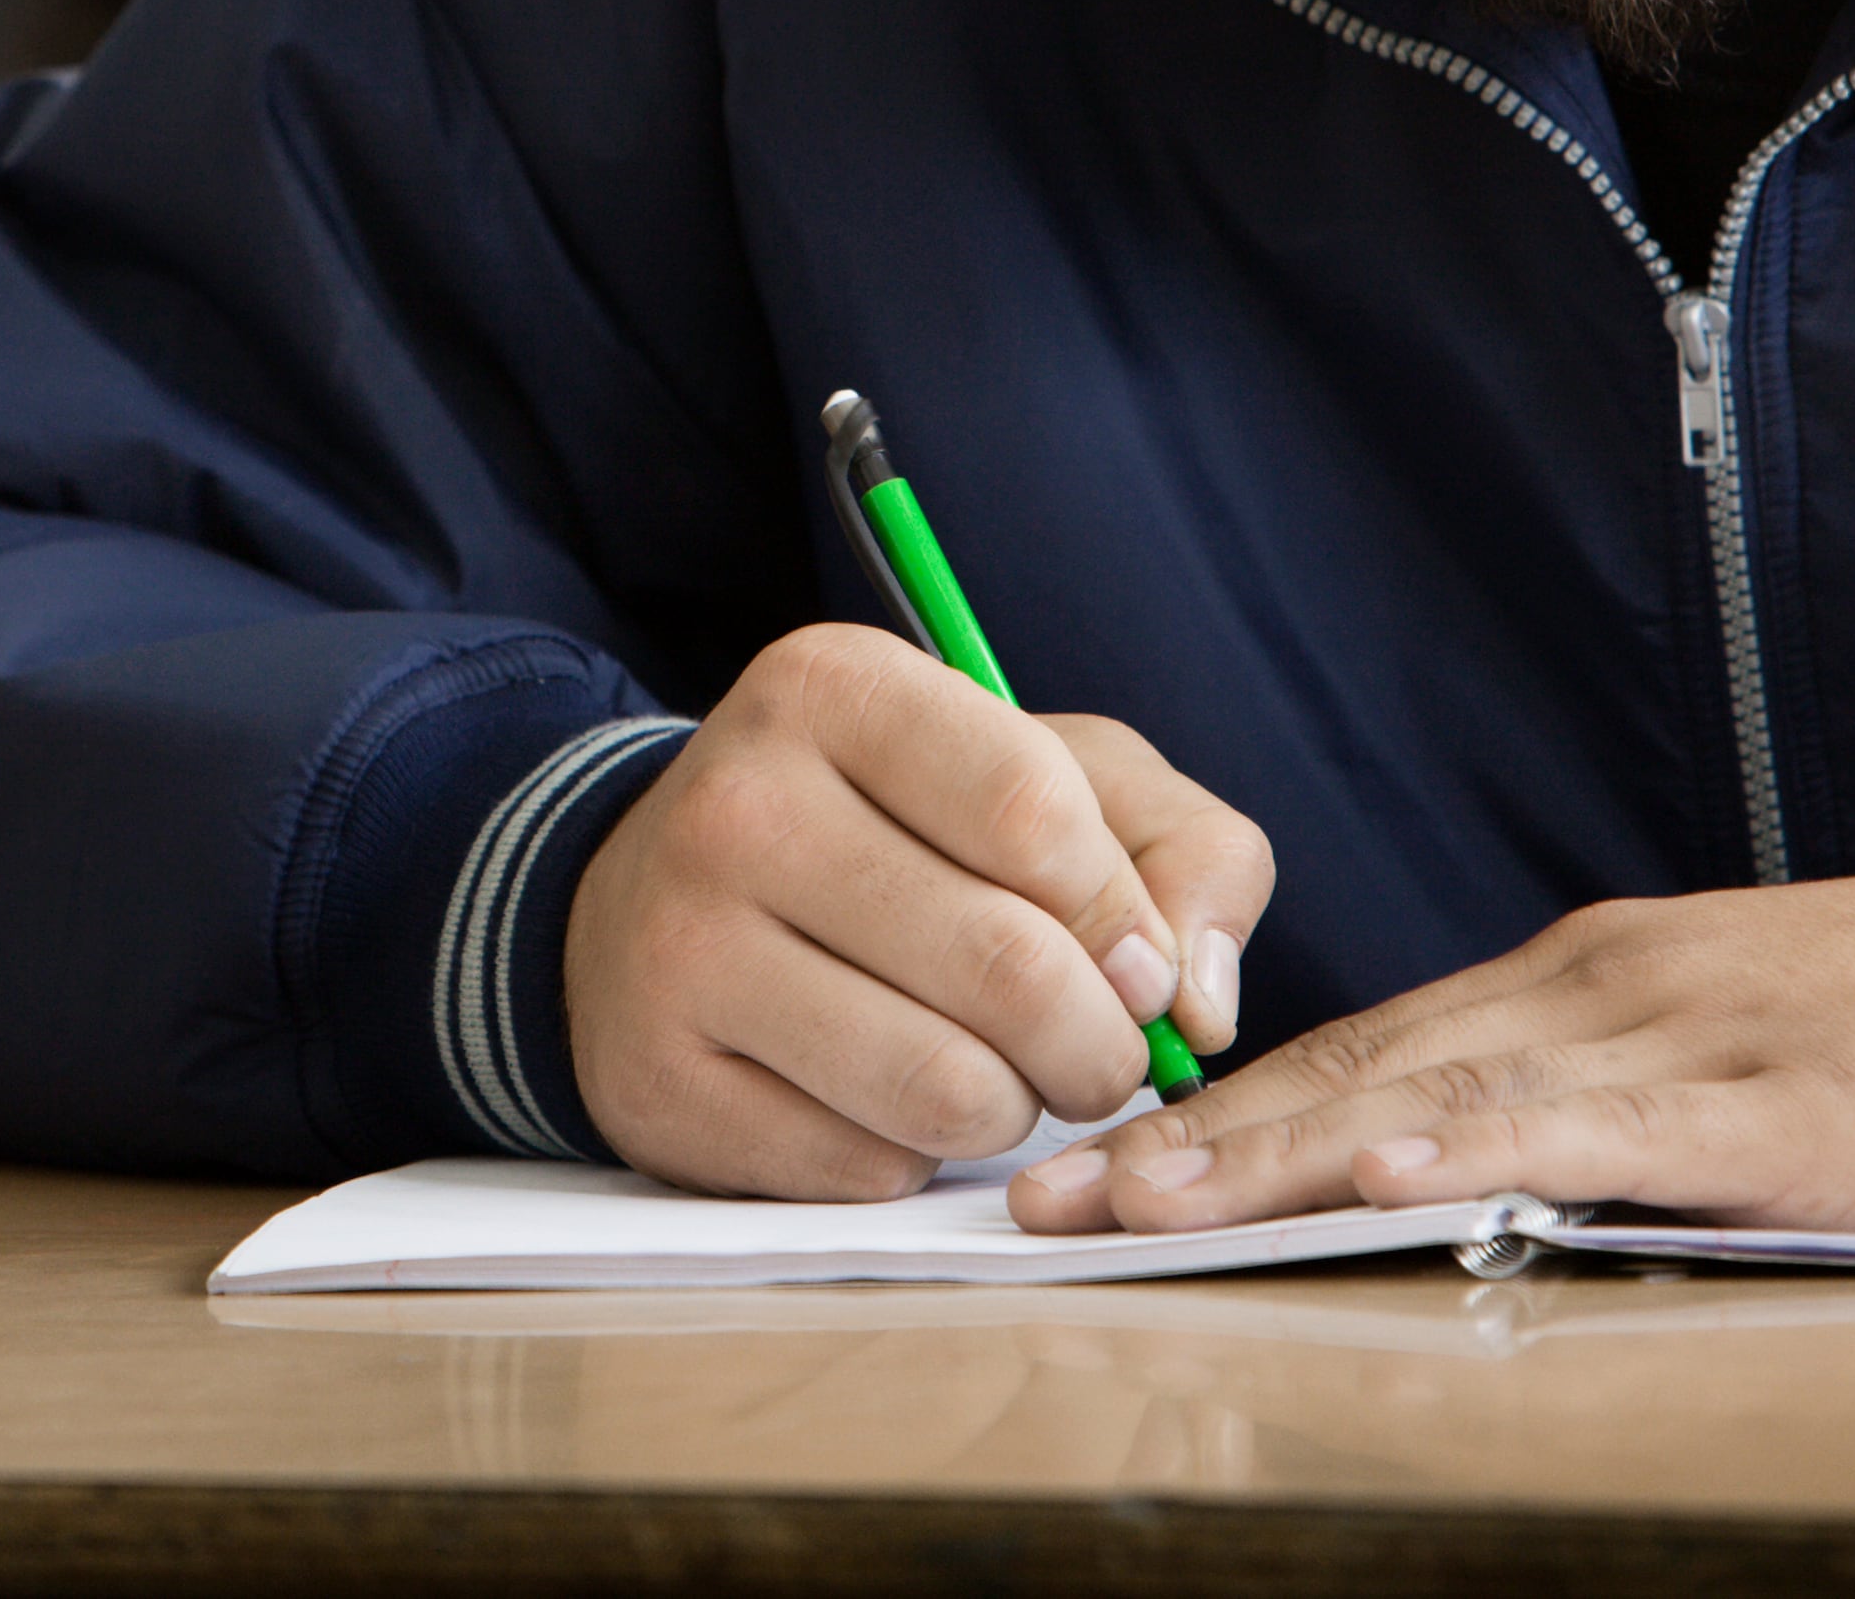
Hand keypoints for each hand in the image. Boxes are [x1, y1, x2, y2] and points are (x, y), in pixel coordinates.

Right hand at [562, 621, 1275, 1200]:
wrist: (657, 906)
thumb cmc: (898, 836)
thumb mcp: (1049, 778)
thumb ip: (1181, 848)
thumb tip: (1196, 1002)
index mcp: (834, 688)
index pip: (1035, 812)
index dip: (1121, 914)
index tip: (1133, 960)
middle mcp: (736, 803)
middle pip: (1006, 964)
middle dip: (1097, 1042)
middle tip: (1094, 1053)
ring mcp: (680, 948)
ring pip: (944, 1087)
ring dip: (1015, 1108)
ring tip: (1001, 1077)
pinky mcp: (658, 1084)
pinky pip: (865, 1166)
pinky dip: (914, 1155)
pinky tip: (884, 1100)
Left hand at [1007, 841, 1854, 1234]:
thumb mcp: (1713, 1051)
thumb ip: (1583, 1103)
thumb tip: (1438, 1172)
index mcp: (1576, 986)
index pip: (1355, 1049)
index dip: (1214, 1112)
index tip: (1088, 1165)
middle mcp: (1596, 993)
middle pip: (1360, 1065)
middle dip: (1194, 1140)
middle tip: (1052, 1197)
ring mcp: (1682, 1042)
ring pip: (1445, 1092)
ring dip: (1287, 1147)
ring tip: (1154, 1194)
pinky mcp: (1777, 1111)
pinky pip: (1606, 1131)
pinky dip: (1491, 1146)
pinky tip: (1398, 1170)